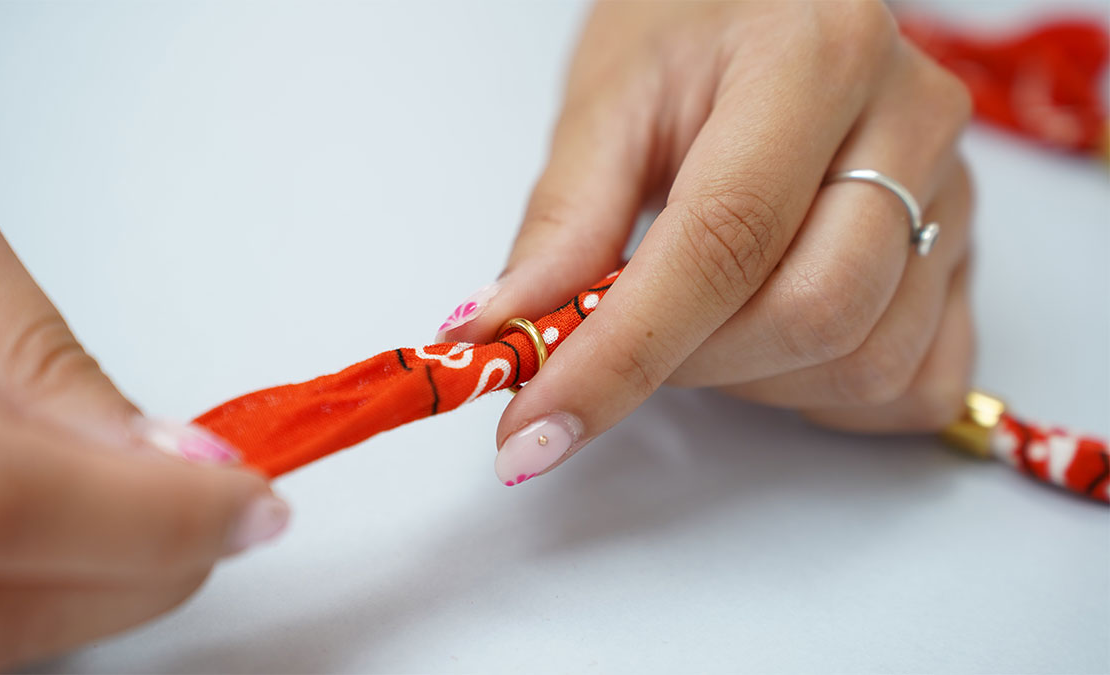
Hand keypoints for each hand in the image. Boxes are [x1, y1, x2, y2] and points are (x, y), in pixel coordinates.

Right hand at [0, 158, 288, 670]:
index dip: (151, 518)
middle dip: (139, 573)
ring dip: (86, 594)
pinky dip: (14, 591)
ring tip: (153, 519)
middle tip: (225, 520)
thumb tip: (165, 460)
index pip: (2, 500)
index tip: (254, 505)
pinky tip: (63, 534)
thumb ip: (35, 355)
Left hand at [437, 1, 973, 484]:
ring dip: (753, 382)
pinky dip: (828, 398)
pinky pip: (918, 384)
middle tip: (623, 336)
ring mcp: (957, 196)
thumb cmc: (690, 34)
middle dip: (691, 364)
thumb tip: (504, 332)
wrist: (772, 6)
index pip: (722, 241)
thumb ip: (563, 224)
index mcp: (815, 57)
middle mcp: (911, 120)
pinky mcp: (968, 260)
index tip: (538, 429)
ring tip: (699, 317)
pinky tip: (773, 348)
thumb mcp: (608, 103)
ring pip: (865, 363)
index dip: (623, 355)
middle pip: (812, 314)